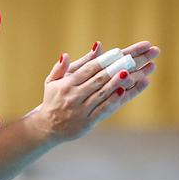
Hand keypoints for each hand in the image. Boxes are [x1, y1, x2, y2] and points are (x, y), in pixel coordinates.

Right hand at [33, 41, 158, 142]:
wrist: (47, 127)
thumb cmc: (52, 100)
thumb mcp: (52, 82)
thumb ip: (60, 68)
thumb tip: (65, 54)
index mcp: (66, 84)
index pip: (87, 69)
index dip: (103, 60)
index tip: (117, 52)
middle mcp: (74, 96)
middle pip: (98, 79)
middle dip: (116, 68)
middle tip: (130, 59)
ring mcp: (81, 109)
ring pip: (103, 93)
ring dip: (118, 82)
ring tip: (130, 72)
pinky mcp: (87, 122)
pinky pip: (103, 109)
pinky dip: (114, 100)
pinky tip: (124, 91)